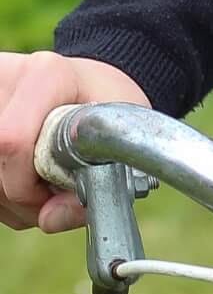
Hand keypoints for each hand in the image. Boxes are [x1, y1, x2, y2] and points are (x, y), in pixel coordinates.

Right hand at [0, 51, 151, 235]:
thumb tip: (49, 219)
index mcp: (46, 74)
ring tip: (43, 184)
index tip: (55, 192)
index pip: (12, 140)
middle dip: (21, 197)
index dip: (27, 184)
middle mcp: (7, 76)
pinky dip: (2, 195)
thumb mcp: (121, 134)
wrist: (88, 83)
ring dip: (11, 200)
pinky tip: (24, 180)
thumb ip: (98, 179)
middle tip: (53, 195)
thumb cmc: (107, 106)